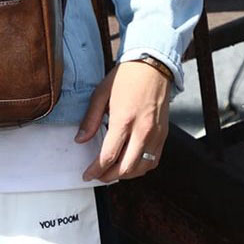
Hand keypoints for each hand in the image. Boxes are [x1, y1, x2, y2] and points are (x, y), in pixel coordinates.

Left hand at [76, 61, 170, 182]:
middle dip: (108, 176)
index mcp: (124, 120)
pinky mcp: (163, 135)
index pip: (109, 156)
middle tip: (97, 176)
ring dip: (125, 176)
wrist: (152, 67)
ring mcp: (155, 134)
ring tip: (111, 173)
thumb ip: (90, 120)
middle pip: (125, 168)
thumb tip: (80, 140)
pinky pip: (154, 161)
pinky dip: (141, 169)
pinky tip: (130, 166)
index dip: (96, 170)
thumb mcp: (101, 94)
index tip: (87, 174)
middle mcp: (142, 130)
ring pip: (141, 168)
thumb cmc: (125, 78)